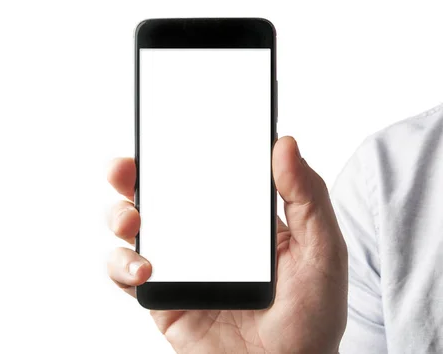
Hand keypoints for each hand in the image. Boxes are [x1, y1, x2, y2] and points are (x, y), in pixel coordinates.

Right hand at [106, 136, 347, 352]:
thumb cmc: (311, 316)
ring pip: (134, 227)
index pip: (208, 172)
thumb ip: (307, 197)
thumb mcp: (323, 250)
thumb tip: (285, 143)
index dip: (185, 147)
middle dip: (133, 174)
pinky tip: (144, 266)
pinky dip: (122, 264)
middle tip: (126, 167)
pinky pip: (126, 274)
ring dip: (119, 214)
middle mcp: (206, 235)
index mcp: (241, 217)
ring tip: (132, 219)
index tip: (173, 125)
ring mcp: (182, 265)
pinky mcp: (163, 298)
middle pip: (160, 193)